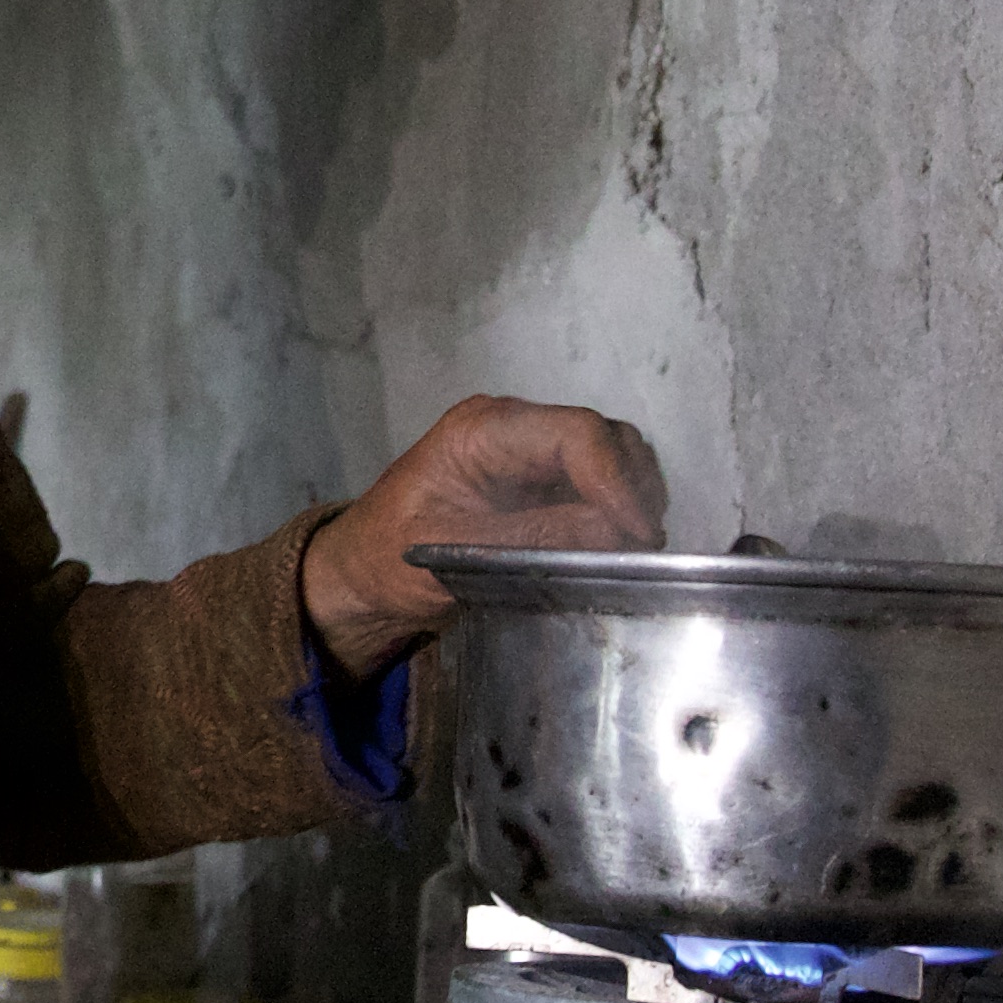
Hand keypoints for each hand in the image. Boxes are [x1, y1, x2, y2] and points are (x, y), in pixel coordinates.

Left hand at [303, 394, 668, 673]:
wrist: (361, 575)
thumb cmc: (386, 560)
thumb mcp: (456, 555)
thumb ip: (534, 539)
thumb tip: (612, 531)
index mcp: (482, 430)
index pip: (576, 433)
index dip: (617, 481)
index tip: (639, 535)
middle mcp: (513, 428)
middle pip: (604, 437)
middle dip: (631, 488)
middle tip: (641, 549)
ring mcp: (530, 451)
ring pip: (611, 456)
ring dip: (630, 498)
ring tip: (630, 550)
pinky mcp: (540, 480)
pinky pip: (598, 483)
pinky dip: (616, 510)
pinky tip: (613, 547)